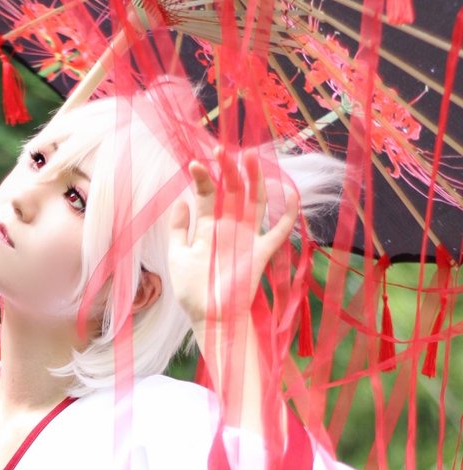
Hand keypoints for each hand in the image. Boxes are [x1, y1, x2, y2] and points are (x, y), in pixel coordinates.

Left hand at [168, 146, 298, 337]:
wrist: (210, 319)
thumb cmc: (192, 291)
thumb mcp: (177, 257)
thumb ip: (179, 229)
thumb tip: (182, 201)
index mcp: (208, 228)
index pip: (208, 195)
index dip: (202, 179)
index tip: (195, 164)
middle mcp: (229, 228)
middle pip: (232, 192)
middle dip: (228, 170)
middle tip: (221, 150)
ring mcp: (247, 238)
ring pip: (255, 202)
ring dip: (255, 180)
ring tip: (251, 156)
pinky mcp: (261, 253)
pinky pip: (279, 230)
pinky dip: (288, 213)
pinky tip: (291, 192)